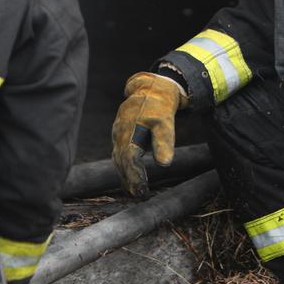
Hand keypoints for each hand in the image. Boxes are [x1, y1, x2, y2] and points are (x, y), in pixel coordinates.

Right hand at [111, 72, 186, 196]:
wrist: (150, 88)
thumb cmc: (159, 105)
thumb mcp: (166, 122)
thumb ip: (164, 142)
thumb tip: (164, 163)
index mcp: (128, 129)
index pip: (129, 158)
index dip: (134, 175)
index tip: (142, 189)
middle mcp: (119, 132)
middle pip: (121, 161)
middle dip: (129, 179)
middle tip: (139, 194)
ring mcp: (117, 133)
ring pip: (118, 158)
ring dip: (125, 175)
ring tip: (135, 190)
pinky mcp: (120, 134)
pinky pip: (119, 154)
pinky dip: (124, 167)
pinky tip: (131, 177)